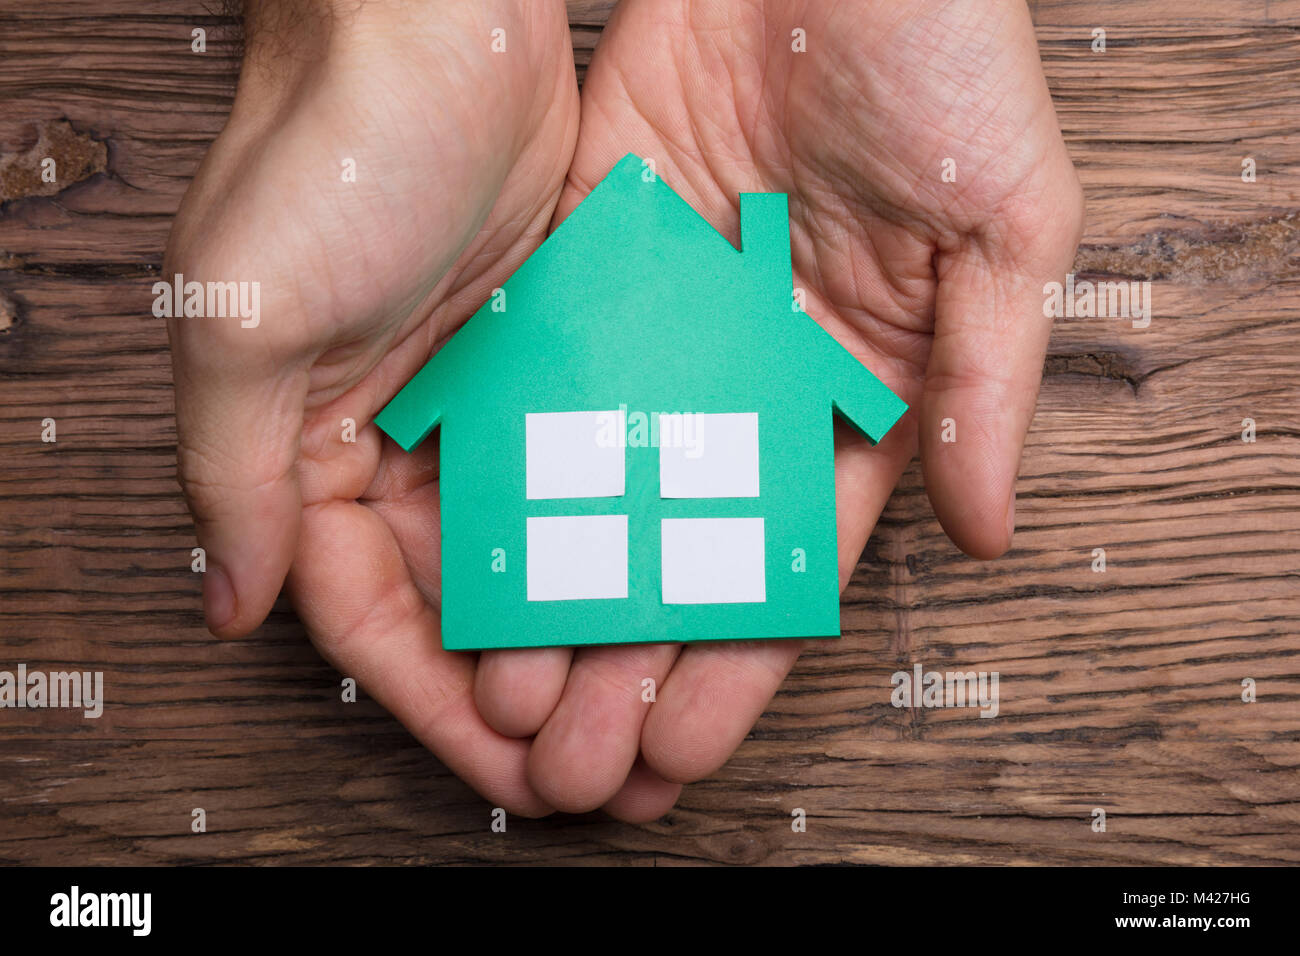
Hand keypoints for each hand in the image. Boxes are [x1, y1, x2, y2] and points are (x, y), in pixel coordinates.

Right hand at [165, 0, 577, 814]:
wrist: (434, 18)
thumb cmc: (328, 147)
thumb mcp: (246, 324)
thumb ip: (237, 477)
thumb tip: (232, 605)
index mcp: (312, 446)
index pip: (366, 613)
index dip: (431, 702)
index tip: (507, 766)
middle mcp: (403, 435)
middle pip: (465, 597)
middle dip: (524, 686)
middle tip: (596, 766)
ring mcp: (490, 398)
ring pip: (541, 544)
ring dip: (586, 623)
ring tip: (652, 703)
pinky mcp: (563, 352)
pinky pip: (593, 465)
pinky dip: (623, 527)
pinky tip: (674, 583)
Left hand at [472, 0, 1083, 816]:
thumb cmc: (946, 58)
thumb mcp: (1007, 229)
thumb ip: (987, 383)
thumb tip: (988, 529)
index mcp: (858, 385)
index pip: (791, 557)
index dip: (737, 660)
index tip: (680, 747)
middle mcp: (753, 374)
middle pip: (682, 545)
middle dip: (630, 655)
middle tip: (574, 759)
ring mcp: (668, 326)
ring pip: (602, 485)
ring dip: (560, 587)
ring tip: (508, 689)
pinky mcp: (594, 261)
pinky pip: (548, 377)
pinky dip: (514, 463)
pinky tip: (476, 547)